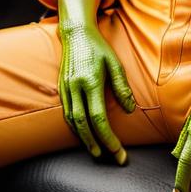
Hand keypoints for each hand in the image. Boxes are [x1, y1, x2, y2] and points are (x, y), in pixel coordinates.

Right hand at [57, 0, 135, 162]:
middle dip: (96, 145)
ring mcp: (66, 88)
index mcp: (90, 81)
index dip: (109, 138)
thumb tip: (130, 109)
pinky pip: (67, 113)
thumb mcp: (114, 63)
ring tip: (97, 151)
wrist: (75, 33)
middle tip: (109, 158)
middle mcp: (75, 87)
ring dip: (84, 139)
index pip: (98, 118)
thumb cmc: (98, 47)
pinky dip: (75, 128)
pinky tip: (84, 134)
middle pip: (83, 125)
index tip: (119, 152)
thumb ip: (122, 87)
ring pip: (72, 122)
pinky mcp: (61, 88)